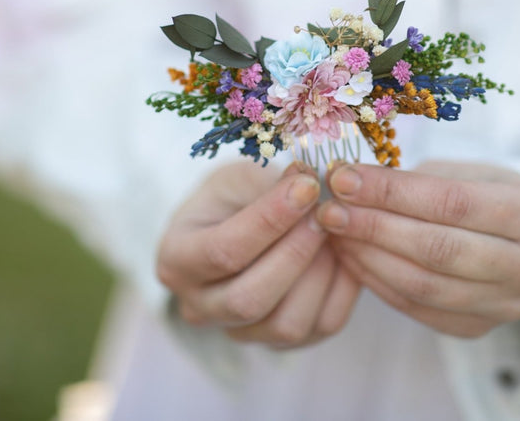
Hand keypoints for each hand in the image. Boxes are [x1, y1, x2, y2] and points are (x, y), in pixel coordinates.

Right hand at [155, 161, 360, 347]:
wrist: (234, 224)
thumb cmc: (231, 197)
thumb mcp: (237, 178)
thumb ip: (267, 184)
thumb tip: (309, 184)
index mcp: (175, 260)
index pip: (223, 250)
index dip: (270, 219)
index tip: (307, 186)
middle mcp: (198, 306)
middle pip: (250, 298)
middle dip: (297, 252)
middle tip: (327, 212)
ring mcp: (237, 332)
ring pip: (287, 324)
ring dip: (321, 274)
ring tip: (336, 231)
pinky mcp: (278, 341)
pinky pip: (319, 327)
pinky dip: (340, 290)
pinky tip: (344, 253)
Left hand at [316, 161, 519, 337]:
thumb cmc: (485, 193)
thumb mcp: (462, 172)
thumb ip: (413, 181)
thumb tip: (347, 184)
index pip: (452, 204)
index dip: (392, 193)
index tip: (344, 180)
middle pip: (438, 250)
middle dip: (374, 227)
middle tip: (330, 211)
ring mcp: (507, 305)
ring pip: (424, 286)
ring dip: (369, 258)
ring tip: (335, 233)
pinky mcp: (479, 329)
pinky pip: (417, 309)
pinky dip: (377, 283)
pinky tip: (351, 259)